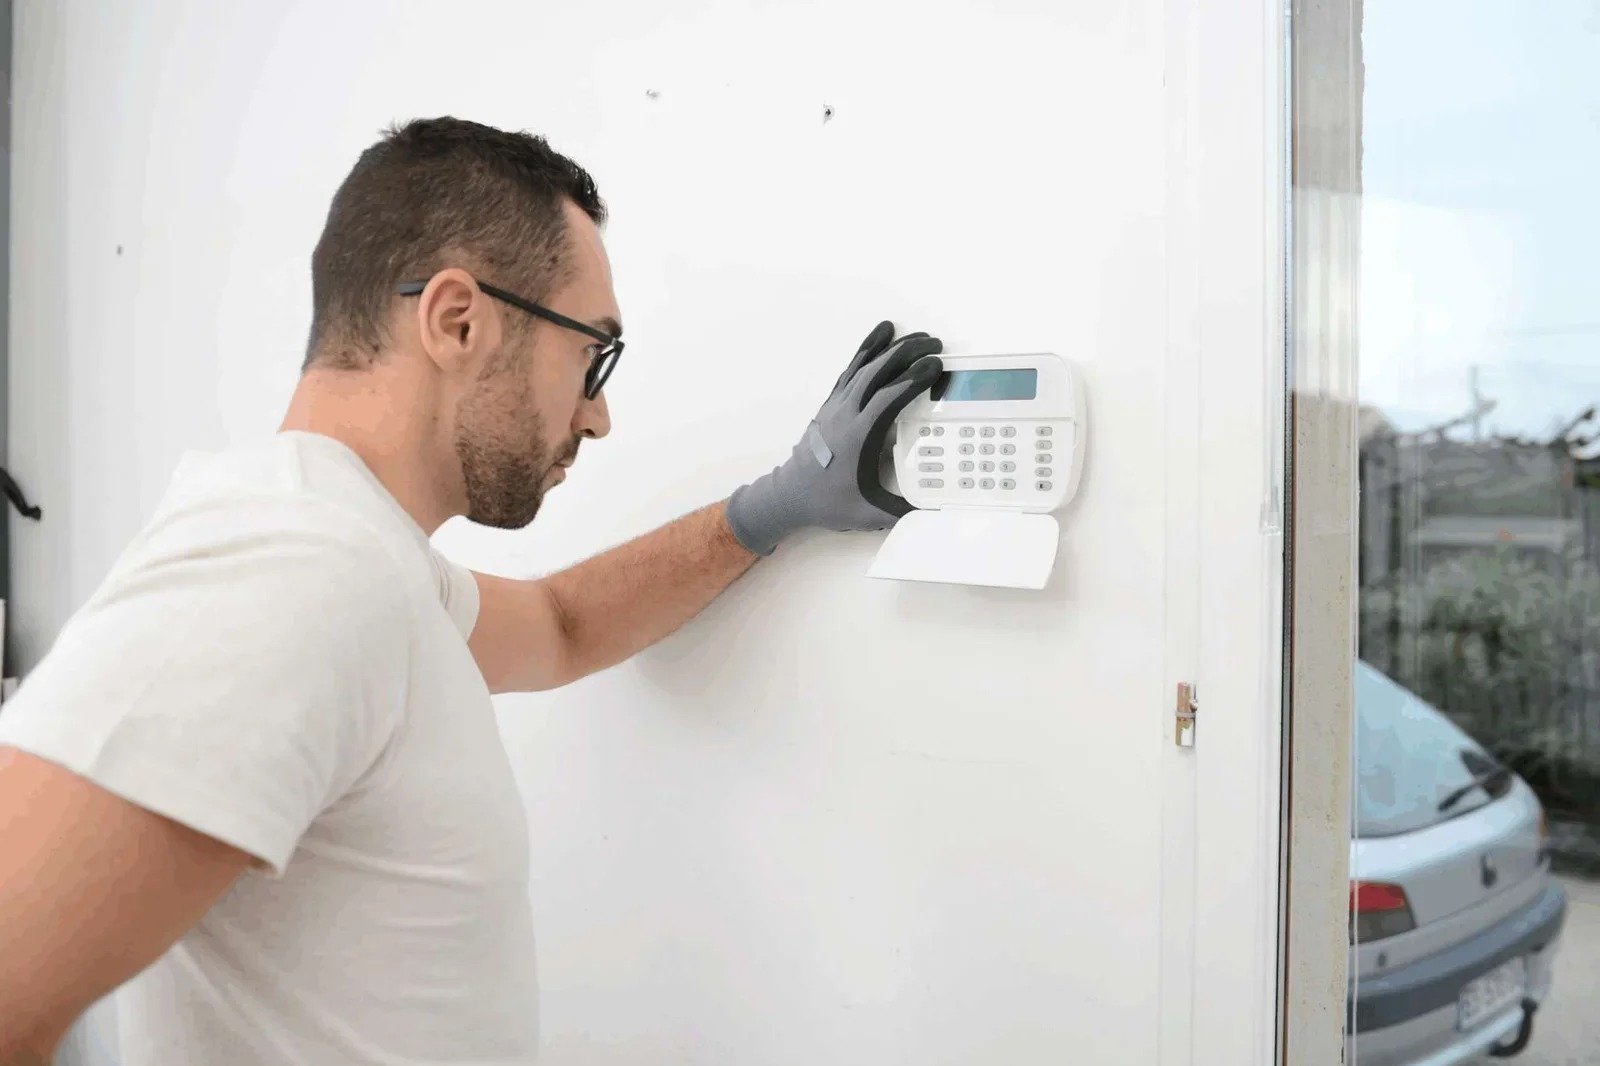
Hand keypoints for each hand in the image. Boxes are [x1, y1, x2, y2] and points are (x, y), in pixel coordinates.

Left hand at [726, 321, 943, 554]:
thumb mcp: (866, 514)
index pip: (889, 398)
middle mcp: (846, 413)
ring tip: (918, 336)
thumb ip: (900, 513)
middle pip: (878, 373)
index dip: (913, 380)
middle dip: (908, 353)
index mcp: (858, 436)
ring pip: (864, 366)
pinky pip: (852, 369)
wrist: (790, 494)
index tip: (936, 367)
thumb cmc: (827, 502)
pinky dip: (868, 349)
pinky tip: (883, 334)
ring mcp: (836, 404)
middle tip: (936, 344)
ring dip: (892, 348)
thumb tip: (935, 512)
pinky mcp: (831, 402)